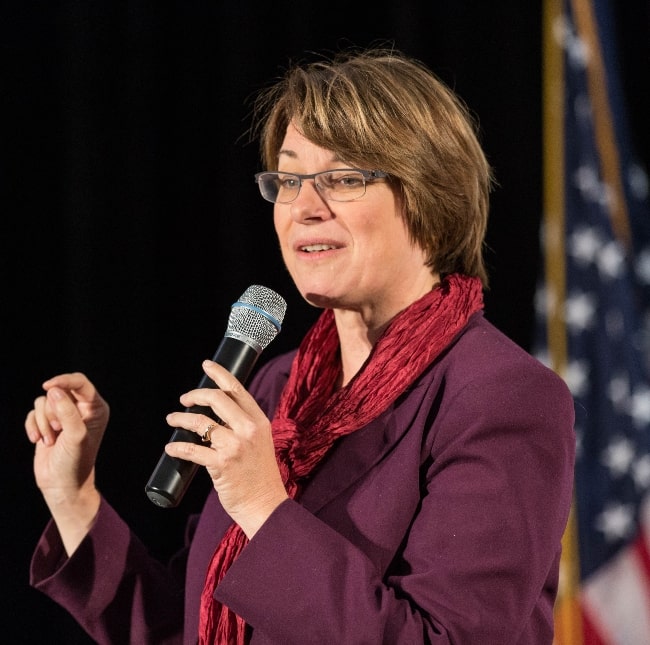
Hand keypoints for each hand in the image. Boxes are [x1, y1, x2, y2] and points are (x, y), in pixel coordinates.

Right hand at [25, 372, 108, 553]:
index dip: (64, 380)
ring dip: (43, 421)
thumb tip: (55, 391)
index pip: (80, 383)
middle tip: (58, 430)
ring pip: (43, 401)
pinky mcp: (47, 423)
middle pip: (58, 391)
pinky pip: (33, 413)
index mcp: (95, 408)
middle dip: (52, 410)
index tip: (48, 386)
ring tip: (51, 439)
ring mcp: (63, 415)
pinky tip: (38, 440)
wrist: (62, 485)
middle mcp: (81, 409)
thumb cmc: (75, 462)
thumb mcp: (75, 436)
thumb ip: (67, 411)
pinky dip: (33, 426)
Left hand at [164, 360, 287, 537]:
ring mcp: (235, 446)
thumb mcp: (260, 442)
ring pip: (200, 422)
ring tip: (172, 419)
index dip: (219, 374)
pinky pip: (193, 450)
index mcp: (259, 421)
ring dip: (181, 418)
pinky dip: (178, 447)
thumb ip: (244, 426)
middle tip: (184, 399)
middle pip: (216, 399)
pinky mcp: (221, 464)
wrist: (266, 504)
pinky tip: (171, 447)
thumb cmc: (260, 475)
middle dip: (195, 395)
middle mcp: (248, 429)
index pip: (237, 389)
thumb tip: (216, 414)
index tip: (206, 365)